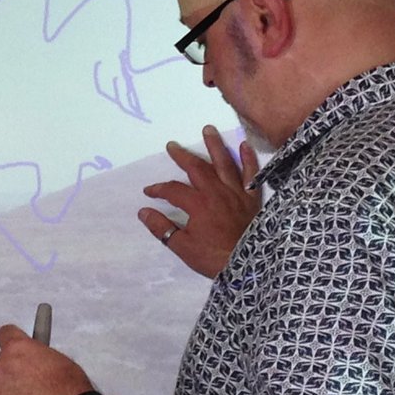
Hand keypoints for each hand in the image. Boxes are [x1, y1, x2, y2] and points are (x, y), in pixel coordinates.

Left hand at [0, 324, 93, 394]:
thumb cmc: (70, 392)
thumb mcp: (60, 361)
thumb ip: (38, 357)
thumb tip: (35, 361)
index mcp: (18, 349)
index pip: (5, 334)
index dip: (12, 341)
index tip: (17, 349)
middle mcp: (2, 367)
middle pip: (3, 365)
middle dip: (15, 373)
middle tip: (34, 386)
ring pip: (0, 389)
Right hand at [138, 124, 260, 277]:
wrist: (249, 264)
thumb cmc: (214, 257)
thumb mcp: (182, 247)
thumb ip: (162, 228)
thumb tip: (143, 212)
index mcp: (197, 204)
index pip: (173, 190)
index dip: (159, 189)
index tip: (149, 192)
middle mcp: (216, 192)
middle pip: (196, 167)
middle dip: (182, 156)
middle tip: (172, 145)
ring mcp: (236, 193)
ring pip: (224, 163)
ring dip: (214, 145)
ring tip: (208, 129)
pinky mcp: (251, 198)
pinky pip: (251, 174)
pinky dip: (248, 158)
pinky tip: (244, 145)